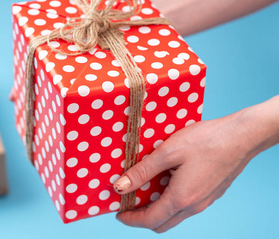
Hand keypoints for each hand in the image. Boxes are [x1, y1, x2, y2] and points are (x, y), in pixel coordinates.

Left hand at [113, 96, 278, 232]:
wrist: (241, 137)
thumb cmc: (205, 141)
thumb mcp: (167, 152)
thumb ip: (142, 171)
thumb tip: (120, 187)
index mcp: (181, 198)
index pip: (150, 220)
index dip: (131, 220)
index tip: (119, 213)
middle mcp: (194, 206)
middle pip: (163, 223)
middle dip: (143, 218)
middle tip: (129, 204)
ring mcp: (205, 201)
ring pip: (176, 215)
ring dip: (157, 209)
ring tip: (144, 191)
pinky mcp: (212, 193)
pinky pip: (187, 205)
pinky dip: (171, 201)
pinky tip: (165, 182)